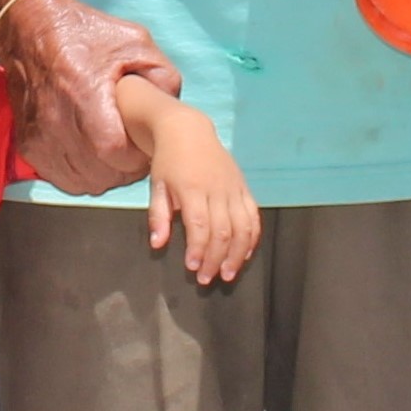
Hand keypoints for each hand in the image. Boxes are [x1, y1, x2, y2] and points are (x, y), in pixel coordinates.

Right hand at [0, 0, 175, 196]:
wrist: (32, 30)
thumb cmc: (86, 34)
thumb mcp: (136, 42)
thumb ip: (163, 76)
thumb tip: (172, 110)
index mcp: (85, 93)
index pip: (114, 151)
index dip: (136, 156)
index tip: (145, 144)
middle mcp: (57, 120)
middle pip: (100, 173)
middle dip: (126, 169)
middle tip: (136, 151)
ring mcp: (39, 137)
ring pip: (83, 182)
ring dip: (106, 175)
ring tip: (117, 154)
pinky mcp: (29, 146)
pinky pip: (63, 179)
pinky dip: (83, 175)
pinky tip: (95, 157)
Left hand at [128, 90, 259, 283]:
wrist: (188, 131)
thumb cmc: (168, 161)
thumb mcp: (157, 186)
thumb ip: (158, 216)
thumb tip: (157, 244)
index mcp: (193, 189)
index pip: (200, 225)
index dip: (199, 250)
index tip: (193, 268)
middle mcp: (217, 190)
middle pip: (223, 231)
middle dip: (216, 259)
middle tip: (207, 279)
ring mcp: (234, 188)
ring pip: (243, 227)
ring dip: (237, 254)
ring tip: (228, 274)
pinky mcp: (244, 188)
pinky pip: (253, 216)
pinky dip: (252, 238)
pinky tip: (244, 254)